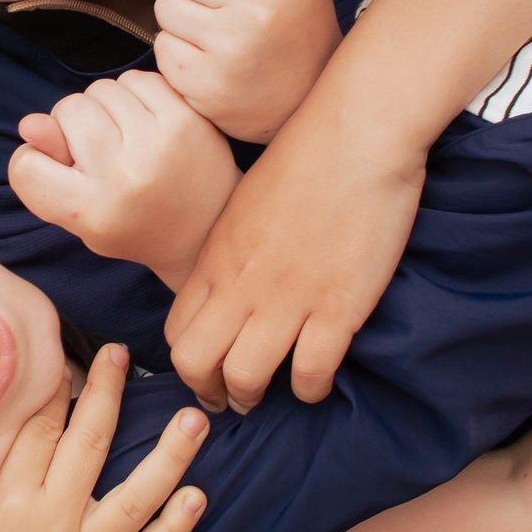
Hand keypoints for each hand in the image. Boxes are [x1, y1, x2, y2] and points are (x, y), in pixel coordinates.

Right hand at [0, 344, 208, 531]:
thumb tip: (22, 399)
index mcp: (5, 496)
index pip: (43, 422)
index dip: (60, 381)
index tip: (71, 352)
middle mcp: (48, 524)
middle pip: (91, 444)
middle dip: (110, 393)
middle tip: (123, 355)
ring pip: (135, 501)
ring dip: (169, 458)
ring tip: (194, 420)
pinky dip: (175, 529)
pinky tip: (198, 496)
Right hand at [10, 71, 239, 289]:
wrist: (209, 227)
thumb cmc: (134, 223)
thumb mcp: (82, 216)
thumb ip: (50, 173)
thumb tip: (31, 123)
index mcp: (91, 211)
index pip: (26, 166)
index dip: (32, 161)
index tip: (55, 170)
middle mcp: (125, 177)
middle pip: (67, 111)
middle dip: (72, 123)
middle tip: (96, 150)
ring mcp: (158, 143)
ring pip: (101, 89)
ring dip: (103, 105)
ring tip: (121, 136)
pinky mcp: (186, 118)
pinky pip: (136, 79)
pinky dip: (132, 94)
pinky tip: (144, 121)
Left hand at [153, 0, 342, 144]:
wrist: (308, 104)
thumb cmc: (292, 27)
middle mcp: (261, 7)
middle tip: (225, 5)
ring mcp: (230, 49)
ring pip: (165, 5)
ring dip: (182, 16)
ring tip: (216, 33)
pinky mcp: (205, 85)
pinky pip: (162, 45)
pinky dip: (178, 51)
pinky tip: (208, 60)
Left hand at [164, 125, 421, 411]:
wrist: (355, 132)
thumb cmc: (306, 154)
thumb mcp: (245, 201)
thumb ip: (231, 246)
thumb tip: (231, 275)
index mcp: (215, 255)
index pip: (176, 330)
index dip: (187, 361)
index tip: (207, 370)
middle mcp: (240, 284)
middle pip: (196, 364)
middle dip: (208, 392)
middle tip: (229, 399)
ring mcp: (287, 299)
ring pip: (247, 379)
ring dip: (254, 397)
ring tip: (270, 396)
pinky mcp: (337, 308)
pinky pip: (310, 373)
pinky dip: (310, 389)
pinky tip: (317, 382)